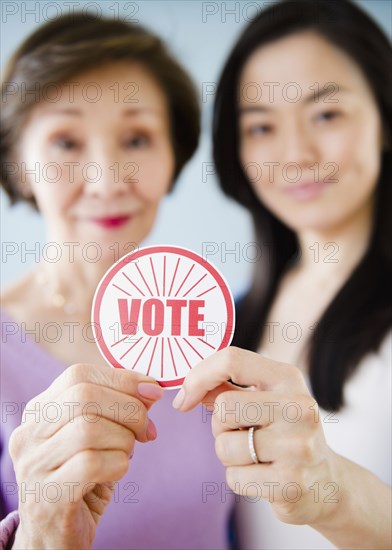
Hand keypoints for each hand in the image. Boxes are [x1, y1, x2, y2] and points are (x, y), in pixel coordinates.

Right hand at [9, 363, 162, 549]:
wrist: (55, 538)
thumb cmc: (82, 480)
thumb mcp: (97, 437)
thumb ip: (116, 409)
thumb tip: (149, 389)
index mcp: (39, 411)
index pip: (79, 375)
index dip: (122, 379)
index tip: (152, 392)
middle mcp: (29, 433)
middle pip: (84, 395)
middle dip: (128, 408)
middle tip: (147, 430)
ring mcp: (34, 465)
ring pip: (89, 428)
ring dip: (124, 440)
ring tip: (127, 454)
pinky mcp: (48, 496)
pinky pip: (92, 464)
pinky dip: (118, 464)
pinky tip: (118, 471)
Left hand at [172, 347, 339, 527]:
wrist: (327, 484)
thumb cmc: (284, 434)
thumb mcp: (263, 400)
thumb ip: (227, 387)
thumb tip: (188, 386)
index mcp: (289, 378)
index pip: (232, 360)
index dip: (198, 377)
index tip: (185, 400)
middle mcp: (299, 407)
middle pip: (224, 407)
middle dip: (220, 426)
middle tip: (241, 434)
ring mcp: (299, 446)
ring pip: (224, 446)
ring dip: (229, 456)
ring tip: (256, 456)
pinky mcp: (292, 484)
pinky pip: (234, 478)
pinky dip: (239, 480)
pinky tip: (264, 477)